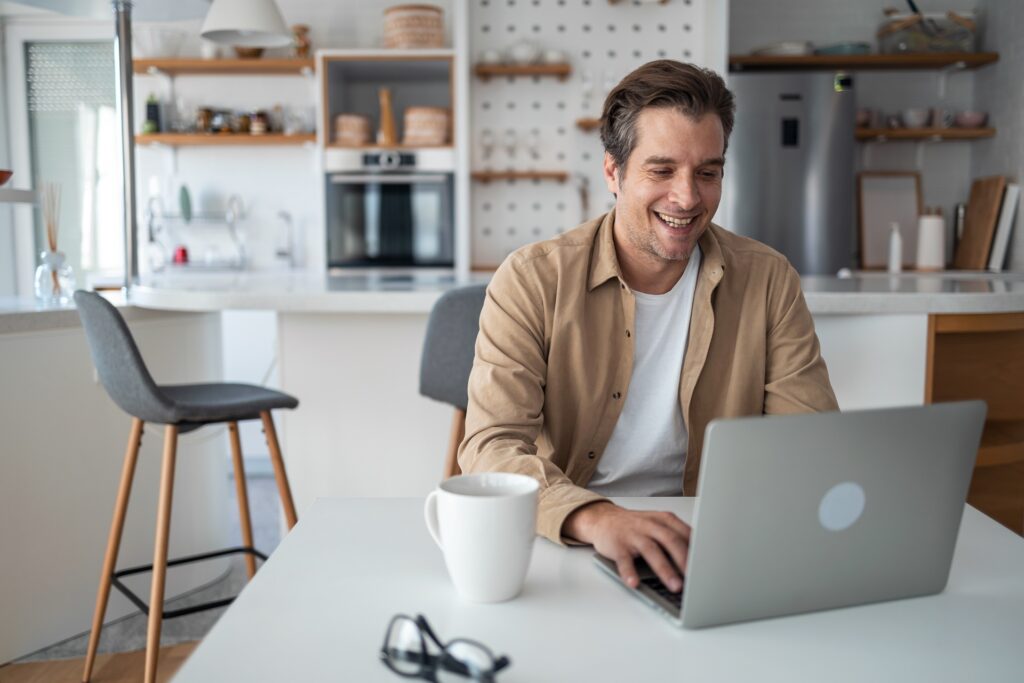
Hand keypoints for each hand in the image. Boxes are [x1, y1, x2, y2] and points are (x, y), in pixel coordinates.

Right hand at [563, 501, 690, 591]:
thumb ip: (677, 539)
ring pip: (651, 551)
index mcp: (663, 520)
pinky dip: (629, 572)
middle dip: (684, 560)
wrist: (603, 519)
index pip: (684, 533)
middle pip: (670, 540)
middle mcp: (649, 525)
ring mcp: (632, 534)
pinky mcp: (617, 546)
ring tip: (675, 586)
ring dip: (664, 569)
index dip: (697, 549)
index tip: (708, 565)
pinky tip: (635, 583)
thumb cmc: (636, 526)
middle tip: (696, 578)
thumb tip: (700, 561)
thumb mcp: (658, 525)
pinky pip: (624, 560)